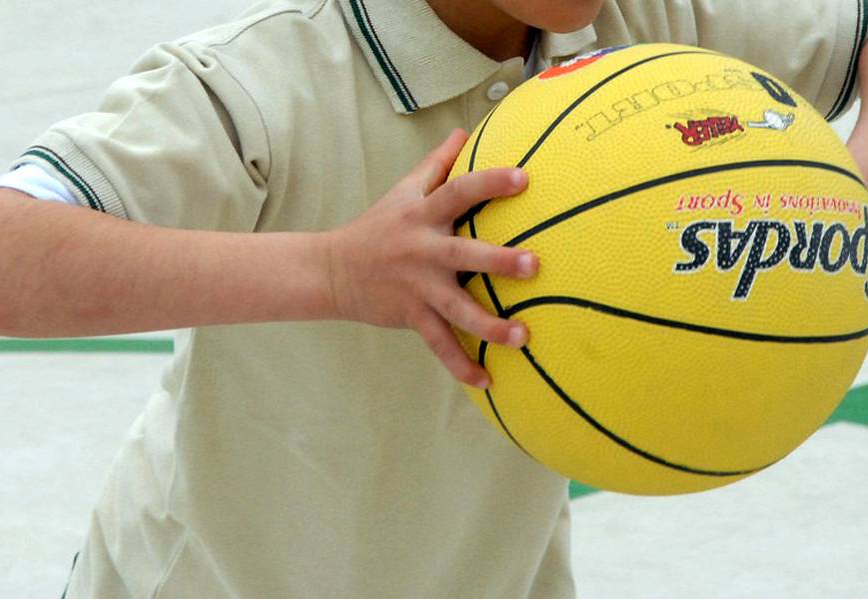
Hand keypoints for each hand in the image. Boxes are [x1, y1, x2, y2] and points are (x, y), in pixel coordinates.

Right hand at [327, 129, 537, 388]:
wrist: (333, 270)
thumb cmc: (377, 227)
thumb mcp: (403, 191)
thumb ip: (436, 164)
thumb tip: (464, 131)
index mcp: (423, 216)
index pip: (458, 192)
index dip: (489, 183)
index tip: (524, 178)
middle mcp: (421, 251)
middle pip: (462, 255)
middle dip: (497, 261)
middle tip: (534, 265)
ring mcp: (416, 287)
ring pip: (455, 309)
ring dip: (488, 325)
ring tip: (522, 336)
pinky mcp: (410, 316)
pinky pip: (438, 345)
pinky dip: (460, 365)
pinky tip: (487, 380)